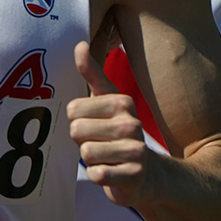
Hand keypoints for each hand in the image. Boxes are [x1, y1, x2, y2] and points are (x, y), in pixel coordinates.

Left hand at [68, 42, 152, 206]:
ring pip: (86, 154)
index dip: (77, 121)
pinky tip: (112, 173)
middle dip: (82, 142)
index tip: (94, 125)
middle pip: (77, 131)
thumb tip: (79, 44)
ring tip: (106, 158)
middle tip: (100, 144)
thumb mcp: (106, 101)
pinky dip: (98, 176)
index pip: (73, 109)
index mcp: (122, 102)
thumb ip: (91, 74)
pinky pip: (97, 175)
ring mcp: (136, 151)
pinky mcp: (135, 176)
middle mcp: (132, 124)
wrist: (146, 174)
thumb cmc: (118, 133)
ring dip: (90, 160)